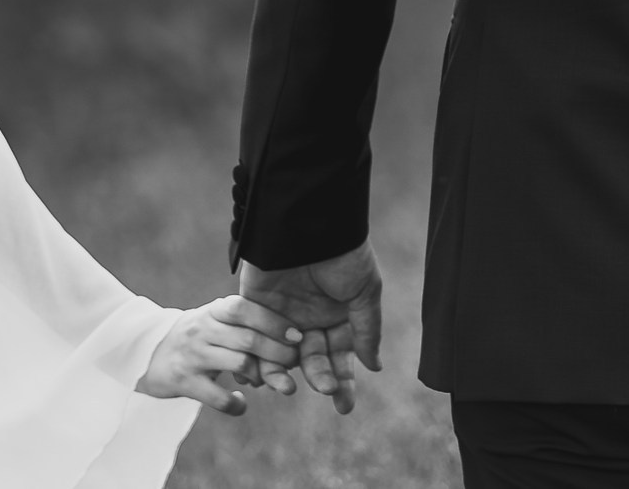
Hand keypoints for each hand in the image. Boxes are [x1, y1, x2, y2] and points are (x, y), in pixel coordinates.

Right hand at [137, 293, 305, 415]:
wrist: (145, 354)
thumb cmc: (195, 337)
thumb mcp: (213, 320)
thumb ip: (243, 324)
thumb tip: (291, 338)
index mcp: (212, 311)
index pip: (245, 307)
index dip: (274, 320)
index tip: (297, 335)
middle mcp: (201, 329)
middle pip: (248, 338)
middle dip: (278, 352)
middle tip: (293, 362)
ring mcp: (192, 355)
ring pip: (239, 364)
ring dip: (262, 376)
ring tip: (268, 381)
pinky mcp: (183, 381)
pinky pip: (218, 397)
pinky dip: (236, 403)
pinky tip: (240, 401)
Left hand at [239, 242, 382, 414]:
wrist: (307, 224)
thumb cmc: (343, 255)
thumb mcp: (364, 291)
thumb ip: (366, 330)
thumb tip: (374, 367)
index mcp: (337, 316)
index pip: (340, 357)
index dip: (343, 382)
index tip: (344, 406)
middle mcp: (309, 319)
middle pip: (313, 360)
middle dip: (319, 377)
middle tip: (324, 388)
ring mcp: (282, 314)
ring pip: (282, 355)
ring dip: (284, 375)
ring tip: (288, 388)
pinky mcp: (254, 305)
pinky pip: (254, 338)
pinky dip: (254, 358)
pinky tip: (257, 377)